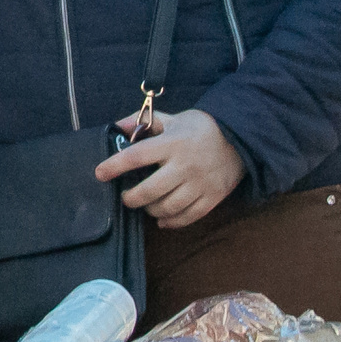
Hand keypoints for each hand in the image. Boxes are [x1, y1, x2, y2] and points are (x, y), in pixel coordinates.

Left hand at [93, 108, 242, 228]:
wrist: (240, 139)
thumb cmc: (201, 128)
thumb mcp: (174, 119)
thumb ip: (146, 122)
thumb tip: (117, 126)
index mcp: (172, 143)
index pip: (137, 156)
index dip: (115, 165)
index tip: (100, 173)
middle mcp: (184, 165)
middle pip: (150, 190)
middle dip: (131, 198)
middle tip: (125, 197)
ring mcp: (200, 184)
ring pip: (167, 207)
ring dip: (150, 210)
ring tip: (145, 205)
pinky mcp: (212, 197)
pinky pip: (188, 217)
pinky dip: (171, 222)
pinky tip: (162, 219)